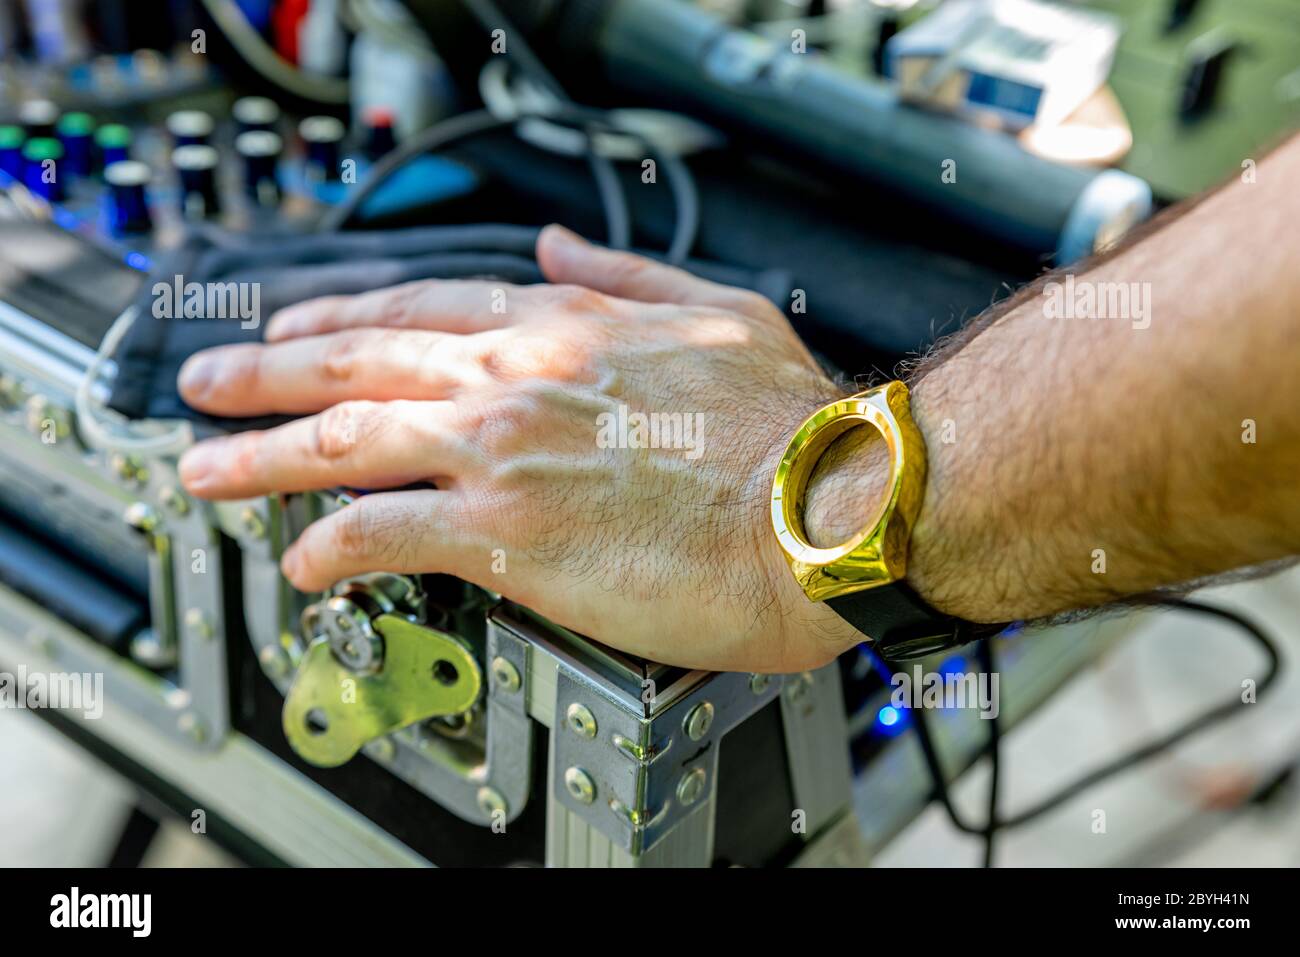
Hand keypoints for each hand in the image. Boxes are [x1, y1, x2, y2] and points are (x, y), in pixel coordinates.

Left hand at [177, 226, 863, 671]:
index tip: (297, 329)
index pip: (421, 308)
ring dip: (259, 454)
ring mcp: (503, 453)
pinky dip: (329, 546)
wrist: (827, 507)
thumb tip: (564, 246)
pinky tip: (301, 560)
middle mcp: (518, 379)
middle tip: (206, 385)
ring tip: (206, 470)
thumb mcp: (719, 310)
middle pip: (355, 362)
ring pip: (341, 441)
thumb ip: (627, 275)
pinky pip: (383, 534)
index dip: (343, 316)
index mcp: (566, 328)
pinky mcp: (507, 535)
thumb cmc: (790, 427)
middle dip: (264, 371)